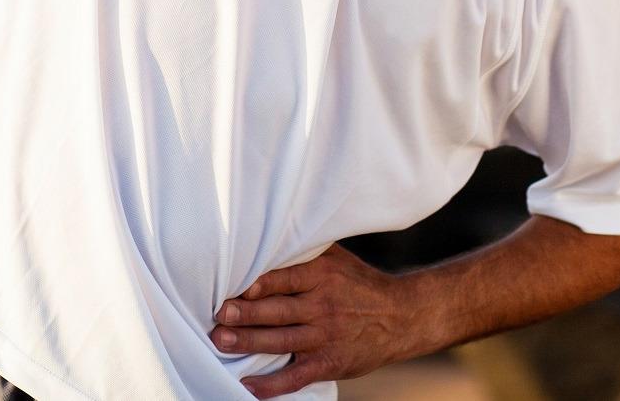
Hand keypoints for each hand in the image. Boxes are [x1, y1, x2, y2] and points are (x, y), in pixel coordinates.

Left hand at [212, 245, 415, 397]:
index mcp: (322, 275)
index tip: (231, 284)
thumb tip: (263, 235)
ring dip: (250, 342)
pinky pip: (297, 375)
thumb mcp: (336, 258)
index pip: (284, 278)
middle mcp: (323, 305)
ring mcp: (326, 336)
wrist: (401, 317)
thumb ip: (303, 250)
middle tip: (219, 314)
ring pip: (282, 340)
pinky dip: (273, 384)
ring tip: (221, 340)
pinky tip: (249, 385)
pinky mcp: (330, 362)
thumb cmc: (358, 282)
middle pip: (278, 309)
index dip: (257, 283)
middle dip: (246, 313)